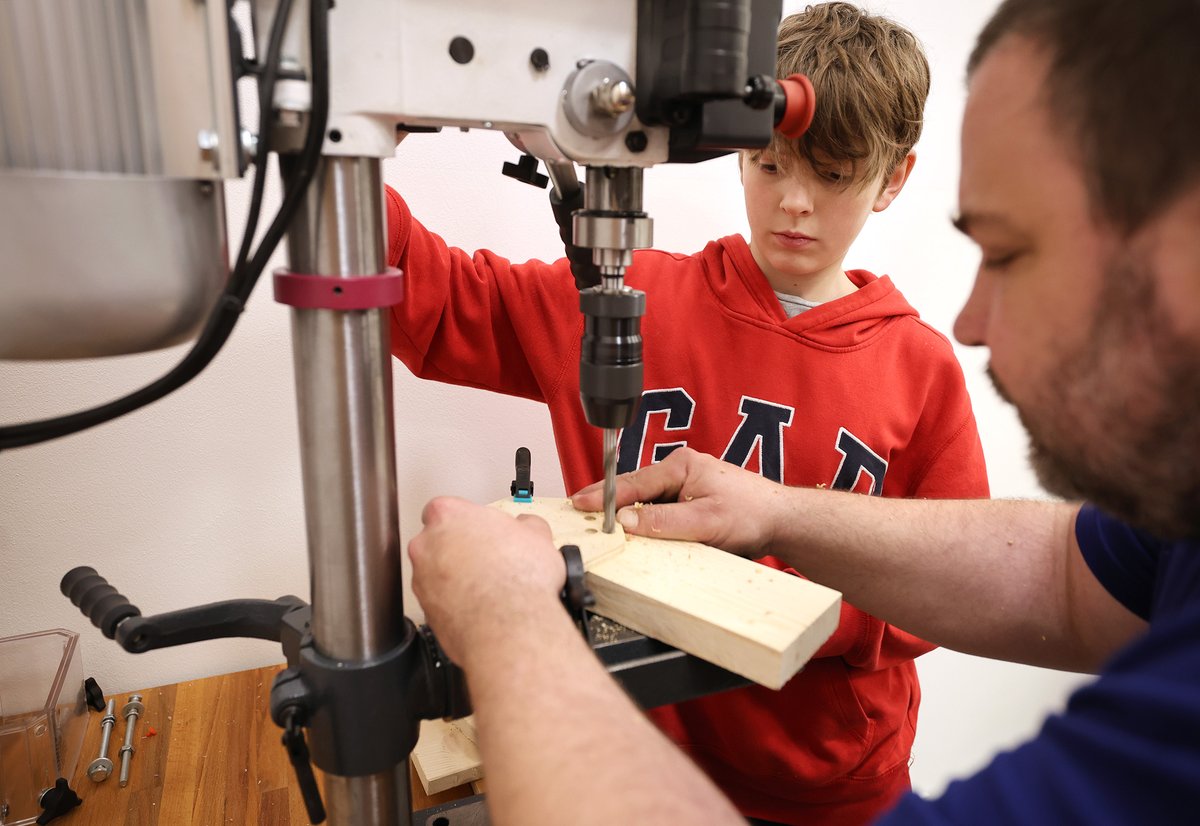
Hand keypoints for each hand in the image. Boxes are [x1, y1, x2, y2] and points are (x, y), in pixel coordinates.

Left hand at [408, 497, 565, 665]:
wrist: (510, 625)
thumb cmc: (518, 578)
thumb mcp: (537, 535)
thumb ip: (524, 524)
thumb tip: (527, 526)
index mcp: (447, 514)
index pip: (447, 509)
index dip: (469, 523)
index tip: (484, 533)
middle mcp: (426, 544)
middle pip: (437, 540)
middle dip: (459, 549)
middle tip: (488, 560)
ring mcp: (421, 578)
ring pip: (435, 572)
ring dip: (456, 577)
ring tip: (488, 586)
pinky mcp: (426, 610)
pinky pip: (439, 600)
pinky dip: (455, 602)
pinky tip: (480, 606)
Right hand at [571, 448, 784, 556]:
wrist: (783, 521)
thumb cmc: (752, 513)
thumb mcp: (704, 521)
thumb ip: (663, 521)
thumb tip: (627, 520)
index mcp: (681, 466)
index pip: (634, 482)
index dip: (604, 496)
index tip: (580, 504)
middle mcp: (681, 471)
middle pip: (635, 489)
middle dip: (609, 501)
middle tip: (578, 510)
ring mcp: (686, 486)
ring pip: (646, 501)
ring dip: (628, 513)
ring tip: (600, 523)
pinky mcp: (691, 502)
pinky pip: (660, 510)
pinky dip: (645, 520)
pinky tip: (635, 531)